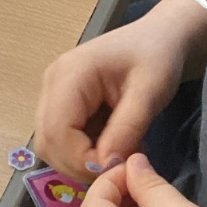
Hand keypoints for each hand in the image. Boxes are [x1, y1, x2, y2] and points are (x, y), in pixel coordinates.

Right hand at [34, 0, 206, 180]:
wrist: (159, 38)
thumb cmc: (157, 57)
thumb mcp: (150, 92)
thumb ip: (127, 128)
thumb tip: (105, 164)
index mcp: (70, 74)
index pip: (57, 132)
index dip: (82, 159)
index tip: (117, 168)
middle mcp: (52, 82)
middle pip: (48, 142)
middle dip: (80, 164)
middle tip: (119, 168)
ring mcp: (53, 92)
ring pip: (52, 144)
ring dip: (82, 160)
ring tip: (119, 155)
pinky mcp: (61, 102)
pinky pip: (62, 138)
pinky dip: (84, 151)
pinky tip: (112, 146)